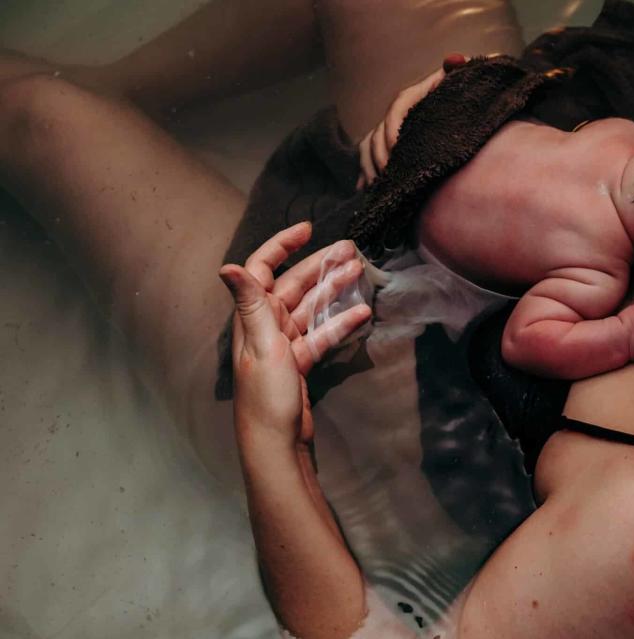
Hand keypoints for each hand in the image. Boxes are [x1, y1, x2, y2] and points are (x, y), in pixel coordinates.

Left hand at [219, 223, 371, 447]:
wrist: (276, 442)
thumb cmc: (266, 395)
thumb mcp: (262, 346)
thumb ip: (250, 304)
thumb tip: (227, 266)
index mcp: (253, 316)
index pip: (262, 268)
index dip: (282, 245)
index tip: (308, 229)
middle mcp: (266, 325)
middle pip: (293, 284)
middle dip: (320, 264)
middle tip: (350, 249)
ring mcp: (284, 344)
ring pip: (311, 306)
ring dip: (333, 289)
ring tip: (359, 271)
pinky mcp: (300, 362)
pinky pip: (321, 334)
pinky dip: (340, 323)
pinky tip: (362, 313)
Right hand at [357, 53, 468, 188]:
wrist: (461, 105)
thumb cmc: (462, 93)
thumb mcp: (461, 82)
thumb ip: (458, 70)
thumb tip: (454, 60)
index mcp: (413, 97)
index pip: (397, 108)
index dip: (392, 128)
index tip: (396, 149)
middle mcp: (397, 113)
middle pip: (377, 132)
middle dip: (379, 156)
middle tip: (389, 176)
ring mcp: (389, 130)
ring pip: (368, 146)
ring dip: (369, 167)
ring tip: (378, 186)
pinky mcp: (387, 145)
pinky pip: (368, 157)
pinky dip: (364, 173)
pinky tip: (364, 189)